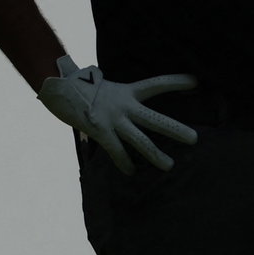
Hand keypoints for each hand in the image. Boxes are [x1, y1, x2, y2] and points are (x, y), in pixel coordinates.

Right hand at [36, 56, 198, 174]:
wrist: (57, 85)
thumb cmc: (81, 87)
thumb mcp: (105, 87)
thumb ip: (118, 100)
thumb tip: (124, 109)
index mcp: (127, 91)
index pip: (157, 85)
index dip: (176, 82)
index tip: (196, 82)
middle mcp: (124, 106)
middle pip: (155, 119)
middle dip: (175, 129)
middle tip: (194, 139)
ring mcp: (113, 120)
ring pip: (140, 140)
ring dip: (155, 155)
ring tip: (169, 166)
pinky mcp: (100, 131)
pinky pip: (116, 151)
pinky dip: (124, 162)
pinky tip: (131, 172)